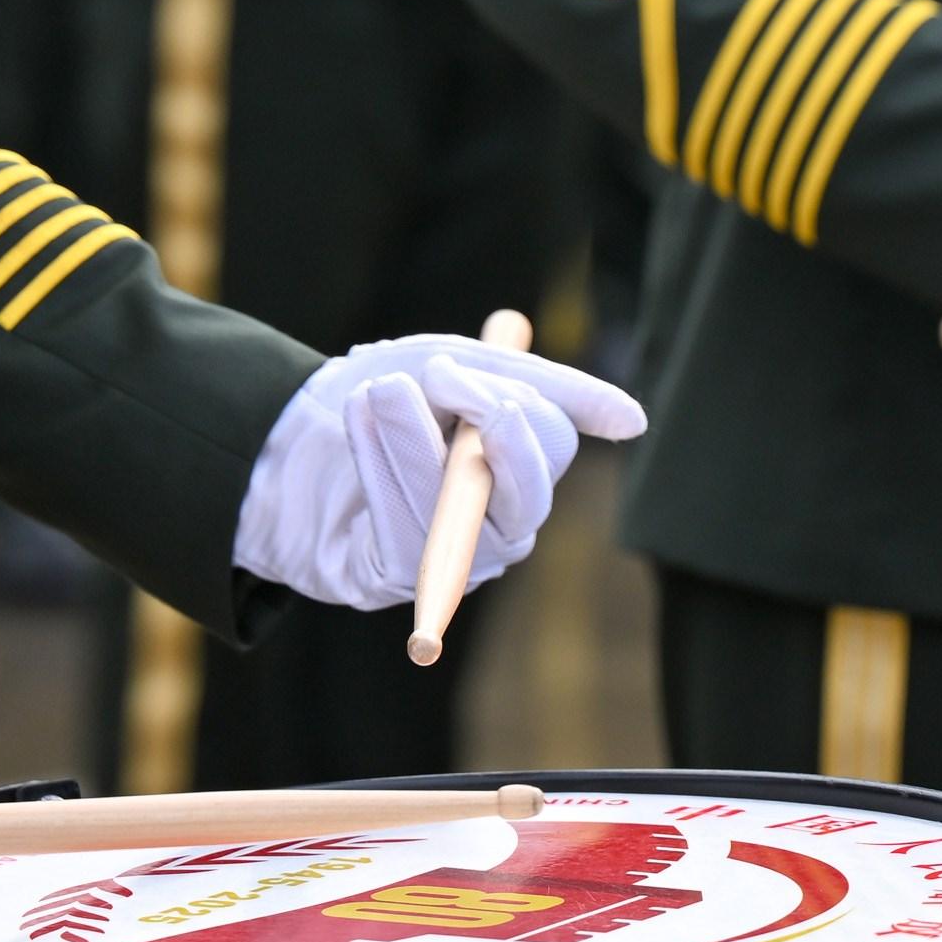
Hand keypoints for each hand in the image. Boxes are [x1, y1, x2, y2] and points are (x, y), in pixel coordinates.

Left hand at [230, 332, 642, 611]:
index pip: (550, 441)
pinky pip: (407, 534)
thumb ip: (548, 389)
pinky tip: (357, 426)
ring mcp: (461, 559)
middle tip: (437, 375)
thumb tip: (636, 422)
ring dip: (410, 439)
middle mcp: (508, 526)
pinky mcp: (406, 577)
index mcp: (528, 471)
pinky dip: (378, 467)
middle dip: (482, 426)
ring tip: (374, 393)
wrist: (305, 430)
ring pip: (461, 513)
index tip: (447, 365)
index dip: (503, 399)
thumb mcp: (467, 371)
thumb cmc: (400, 401)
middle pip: (527, 490)